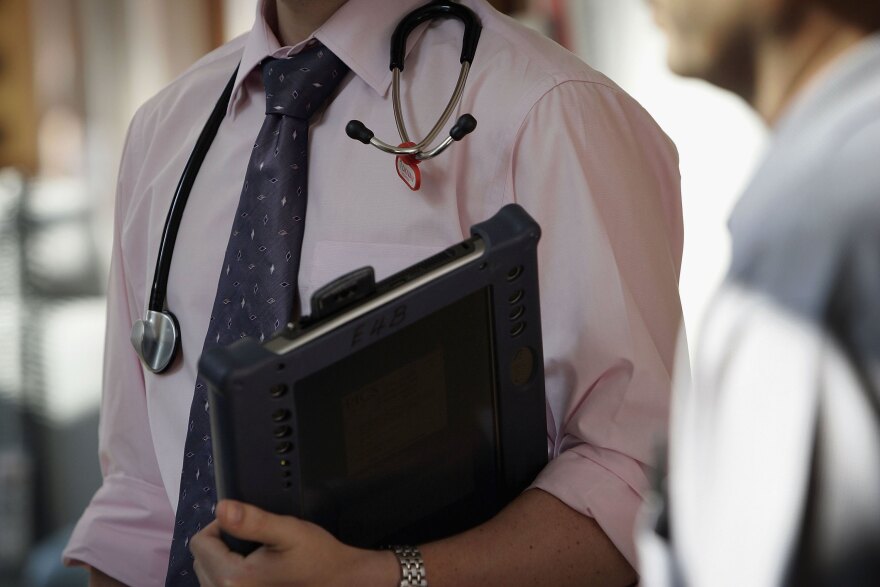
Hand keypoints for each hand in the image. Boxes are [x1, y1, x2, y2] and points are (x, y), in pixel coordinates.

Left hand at [190, 500, 397, 586]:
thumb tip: (222, 508)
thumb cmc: (316, 558)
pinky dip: (232, 576)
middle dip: (223, 544)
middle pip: (201, 558)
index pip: (200, 542)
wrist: (339, 583)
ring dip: (225, 560)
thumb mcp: (288, 531)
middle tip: (257, 542)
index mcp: (234, 579)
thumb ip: (253, 521)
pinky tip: (256, 572)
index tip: (250, 527)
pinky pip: (220, 586)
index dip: (223, 525)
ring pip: (208, 574)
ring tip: (257, 557)